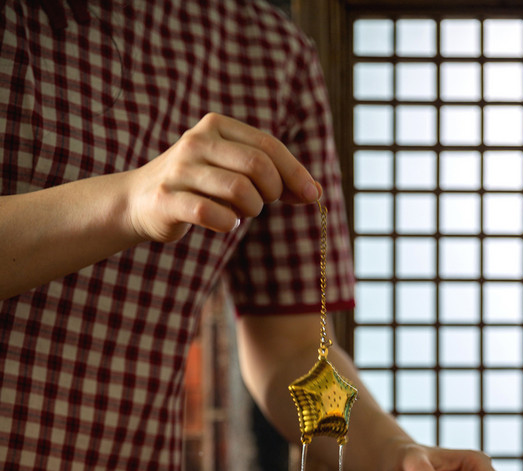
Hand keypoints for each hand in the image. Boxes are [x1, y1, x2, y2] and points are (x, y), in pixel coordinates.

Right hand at [125, 113, 320, 242]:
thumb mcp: (232, 171)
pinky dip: (228, 223)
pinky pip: (212, 214)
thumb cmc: (198, 187)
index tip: (311, 195)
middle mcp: (197, 142)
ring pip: (239, 190)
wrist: (138, 201)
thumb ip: (270, 175)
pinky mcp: (168, 199)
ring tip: (241, 212)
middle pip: (258, 166)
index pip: (268, 146)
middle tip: (263, 204)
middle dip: (272, 191)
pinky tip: (225, 223)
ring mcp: (180, 170)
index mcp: (217, 126)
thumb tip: (315, 192)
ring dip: (251, 209)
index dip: (295, 172)